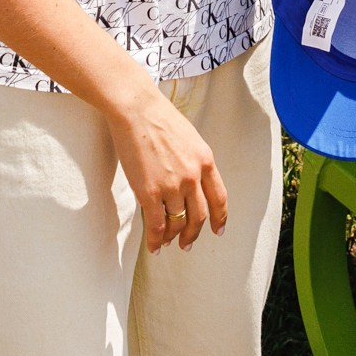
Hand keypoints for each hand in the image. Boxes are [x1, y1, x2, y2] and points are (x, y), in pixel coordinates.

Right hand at [107, 81, 227, 252]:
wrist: (136, 109)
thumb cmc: (158, 118)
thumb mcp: (190, 138)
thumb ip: (195, 161)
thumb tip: (193, 182)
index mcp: (206, 161)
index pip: (219, 198)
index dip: (219, 218)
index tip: (217, 230)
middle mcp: (193, 177)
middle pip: (199, 216)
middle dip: (194, 233)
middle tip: (187, 243)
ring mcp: (172, 186)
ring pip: (177, 222)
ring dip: (172, 236)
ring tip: (167, 241)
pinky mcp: (149, 192)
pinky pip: (156, 225)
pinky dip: (156, 239)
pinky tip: (155, 246)